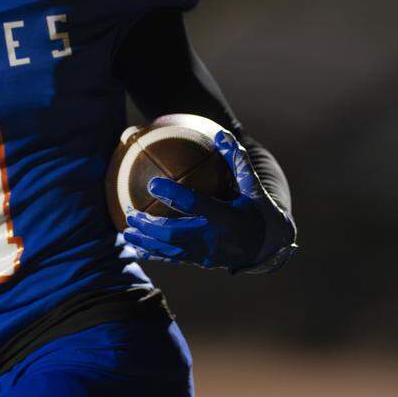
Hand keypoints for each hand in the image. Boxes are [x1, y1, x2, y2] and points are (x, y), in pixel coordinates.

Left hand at [123, 129, 295, 272]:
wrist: (270, 248)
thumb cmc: (260, 212)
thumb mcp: (254, 188)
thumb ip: (238, 162)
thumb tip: (221, 134)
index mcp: (226, 217)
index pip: (195, 204)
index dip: (173, 195)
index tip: (152, 184)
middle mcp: (214, 238)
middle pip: (176, 234)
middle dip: (151, 226)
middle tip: (131, 214)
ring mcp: (207, 254)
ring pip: (172, 251)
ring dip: (147, 243)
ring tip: (127, 233)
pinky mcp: (203, 262)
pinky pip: (176, 259)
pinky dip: (156, 255)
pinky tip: (138, 250)